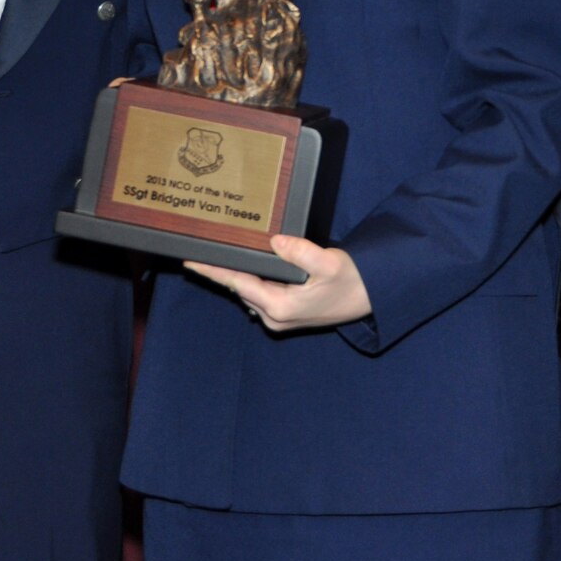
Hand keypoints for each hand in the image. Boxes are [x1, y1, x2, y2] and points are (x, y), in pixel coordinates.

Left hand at [185, 235, 371, 331]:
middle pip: (240, 288)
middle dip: (221, 270)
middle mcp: (275, 316)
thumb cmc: (352, 282)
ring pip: (249, 291)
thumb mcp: (330, 264)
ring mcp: (279, 318)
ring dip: (236, 274)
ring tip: (218, 255)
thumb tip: (276, 241)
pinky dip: (251, 279)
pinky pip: (259, 293)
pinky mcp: (285, 314)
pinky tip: (246, 265)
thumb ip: (302, 253)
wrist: (369, 299)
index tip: (191, 262)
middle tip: (199, 250)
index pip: (239, 283)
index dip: (214, 271)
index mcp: (282, 306)